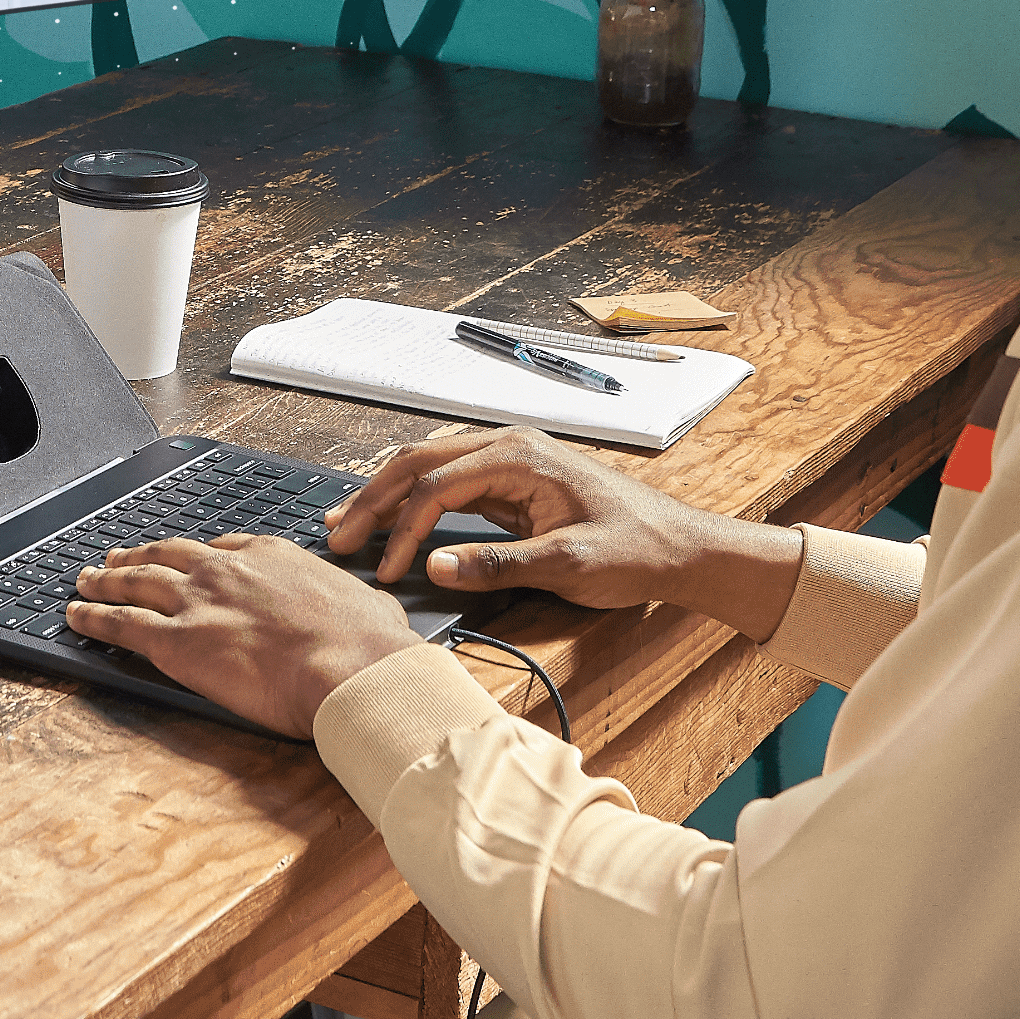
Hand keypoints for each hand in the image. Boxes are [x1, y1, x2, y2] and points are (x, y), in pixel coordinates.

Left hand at [63, 535, 422, 738]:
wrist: (351, 667)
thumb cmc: (367, 645)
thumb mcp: (369, 606)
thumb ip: (354, 604)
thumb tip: (373, 612)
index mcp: (270, 556)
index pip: (221, 548)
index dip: (196, 555)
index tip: (187, 558)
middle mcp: (226, 571)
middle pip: (168, 555)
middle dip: (139, 556)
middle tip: (119, 557)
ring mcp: (197, 602)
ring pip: (135, 583)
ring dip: (105, 580)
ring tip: (86, 579)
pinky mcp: (177, 643)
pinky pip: (122, 624)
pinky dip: (94, 617)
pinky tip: (77, 615)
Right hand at [322, 425, 800, 641]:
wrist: (683, 549)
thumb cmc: (637, 550)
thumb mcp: (568, 565)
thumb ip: (498, 565)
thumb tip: (434, 567)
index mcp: (519, 456)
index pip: (437, 486)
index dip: (402, 529)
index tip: (384, 570)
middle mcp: (509, 448)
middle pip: (419, 463)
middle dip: (373, 500)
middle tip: (336, 537)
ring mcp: (509, 463)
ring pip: (429, 471)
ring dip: (387, 498)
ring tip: (347, 525)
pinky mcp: (512, 484)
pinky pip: (449, 487)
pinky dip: (415, 505)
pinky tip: (392, 522)